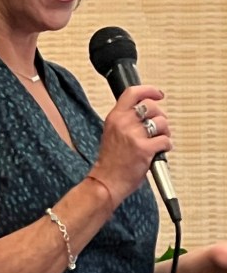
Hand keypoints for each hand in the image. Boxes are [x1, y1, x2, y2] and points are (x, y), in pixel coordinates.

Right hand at [92, 85, 172, 204]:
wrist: (105, 181)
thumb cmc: (110, 161)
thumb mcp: (112, 133)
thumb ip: (126, 120)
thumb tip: (149, 113)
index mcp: (114, 117)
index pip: (132, 93)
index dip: (149, 90)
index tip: (158, 94)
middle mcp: (123, 123)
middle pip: (152, 106)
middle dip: (160, 117)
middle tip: (157, 128)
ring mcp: (133, 135)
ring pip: (162, 123)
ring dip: (164, 132)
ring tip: (157, 141)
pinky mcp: (144, 148)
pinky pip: (166, 140)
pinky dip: (166, 146)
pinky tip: (158, 152)